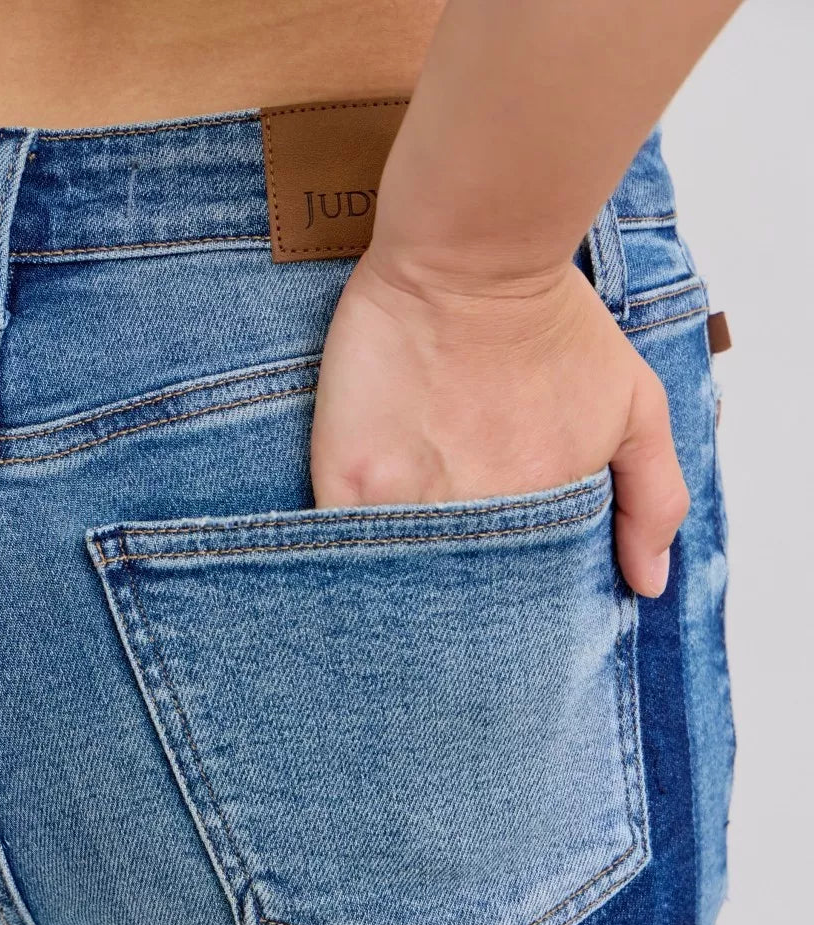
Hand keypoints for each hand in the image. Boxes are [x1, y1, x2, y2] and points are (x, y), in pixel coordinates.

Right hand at [309, 250, 689, 596]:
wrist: (474, 254)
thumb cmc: (554, 321)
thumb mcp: (634, 405)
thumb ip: (653, 499)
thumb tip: (649, 585)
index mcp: (542, 516)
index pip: (522, 592)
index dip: (508, 599)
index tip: (496, 591)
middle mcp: (478, 520)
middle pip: (457, 594)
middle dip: (453, 601)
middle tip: (445, 584)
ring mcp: (408, 503)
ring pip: (399, 577)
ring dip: (397, 583)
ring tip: (397, 567)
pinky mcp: (347, 479)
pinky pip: (341, 544)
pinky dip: (345, 556)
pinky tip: (355, 547)